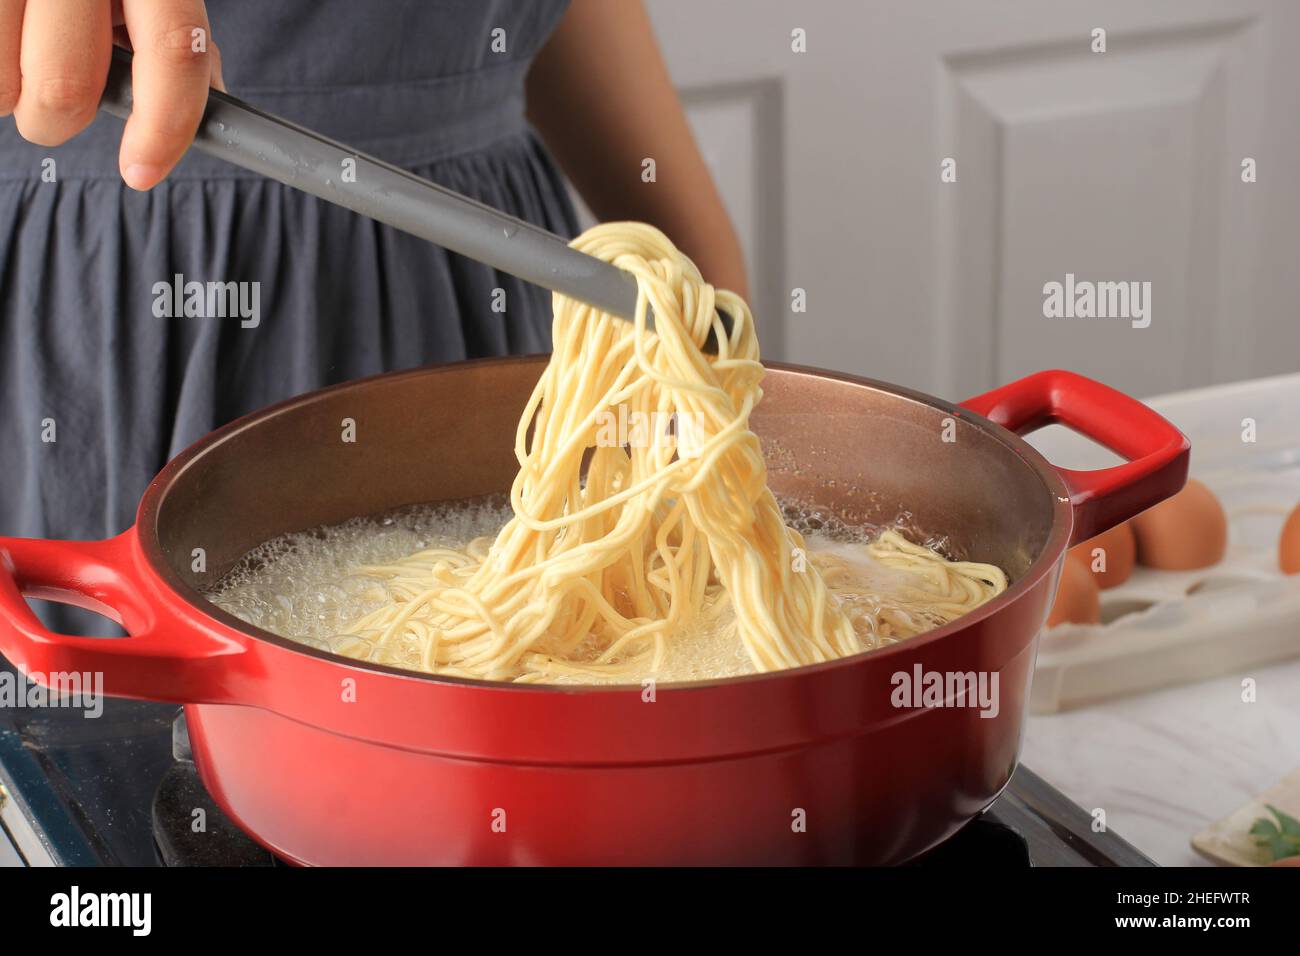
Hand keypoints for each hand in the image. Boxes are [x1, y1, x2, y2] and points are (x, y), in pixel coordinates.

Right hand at [1, 0, 222, 189]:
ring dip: (10, 96)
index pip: (173, 49)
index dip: (165, 126)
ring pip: (1, 88)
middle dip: (62, 121)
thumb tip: (194, 120)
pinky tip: (0, 41)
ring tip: (18, 57)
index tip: (143, 171)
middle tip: (61, 103)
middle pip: (65, 86)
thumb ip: (172, 39)